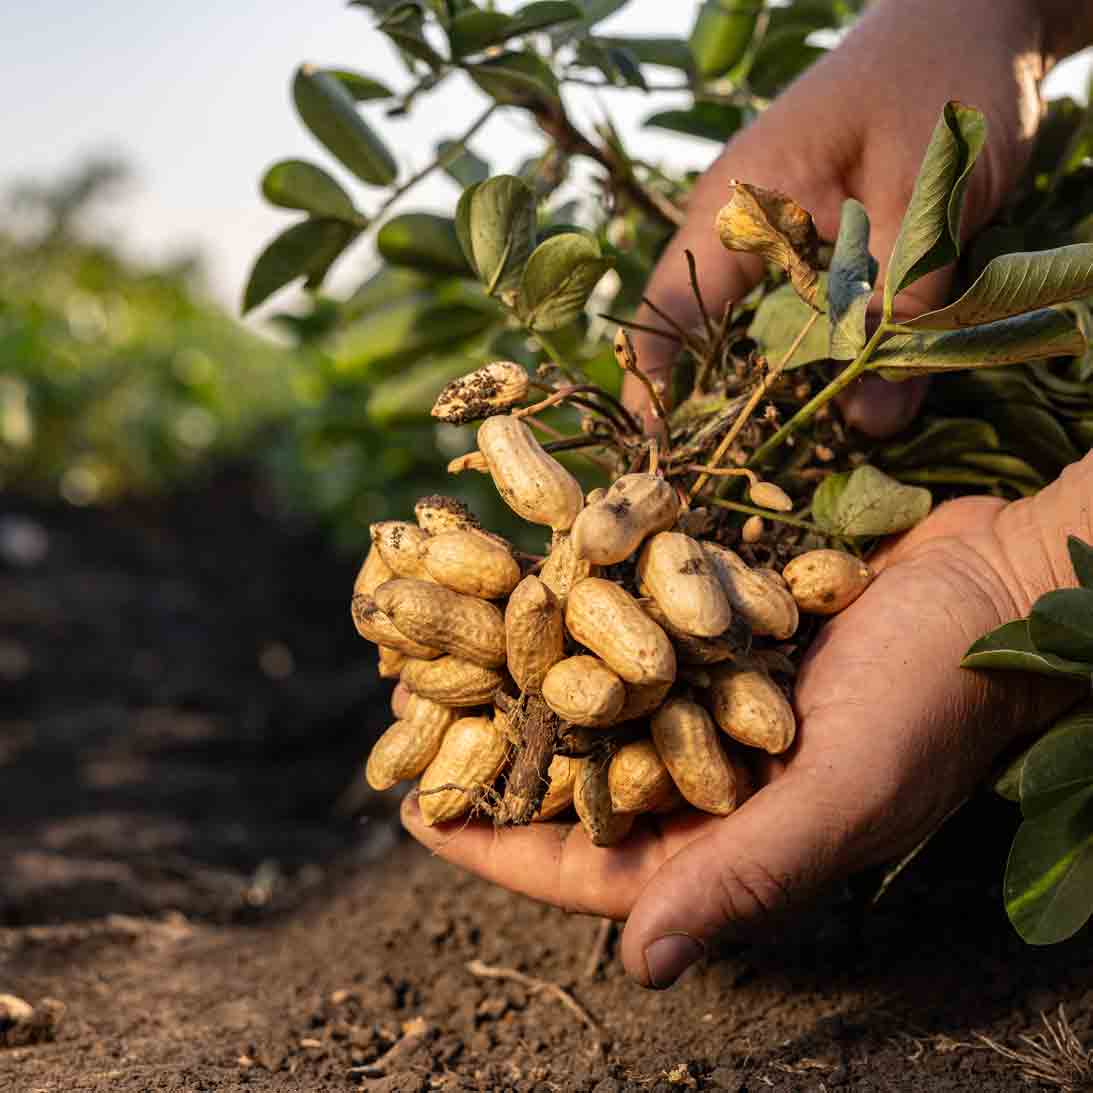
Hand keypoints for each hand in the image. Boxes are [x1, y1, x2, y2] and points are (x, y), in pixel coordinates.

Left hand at [402, 483, 1081, 987]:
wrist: (997, 583)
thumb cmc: (937, 697)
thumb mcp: (845, 792)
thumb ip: (745, 872)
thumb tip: (640, 968)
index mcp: (733, 834)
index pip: (593, 860)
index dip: (502, 843)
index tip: (418, 814)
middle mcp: (711, 769)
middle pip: (579, 771)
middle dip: (493, 746)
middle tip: (407, 715)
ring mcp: (713, 692)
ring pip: (592, 693)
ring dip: (522, 670)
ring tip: (443, 643)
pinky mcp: (722, 625)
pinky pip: (629, 626)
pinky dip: (577, 608)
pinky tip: (524, 579)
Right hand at [623, 0, 1047, 433]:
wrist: (972, 15)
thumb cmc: (941, 81)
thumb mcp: (928, 200)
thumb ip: (901, 310)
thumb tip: (870, 425)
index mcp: (739, 207)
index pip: (668, 307)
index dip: (654, 386)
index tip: (660, 457)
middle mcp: (741, 227)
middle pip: (708, 337)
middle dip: (726, 409)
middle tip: (745, 476)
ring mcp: (775, 235)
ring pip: (760, 333)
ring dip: (781, 390)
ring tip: (799, 451)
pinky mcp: (815, 244)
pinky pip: (800, 314)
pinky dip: (820, 357)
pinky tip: (849, 396)